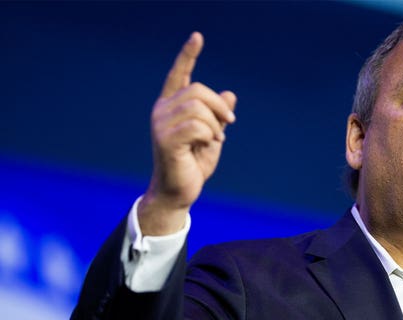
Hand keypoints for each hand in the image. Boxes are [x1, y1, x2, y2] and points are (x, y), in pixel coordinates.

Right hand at [138, 32, 236, 235]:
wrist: (179, 191)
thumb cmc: (193, 164)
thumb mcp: (212, 135)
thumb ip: (218, 116)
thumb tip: (229, 93)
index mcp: (171, 106)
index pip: (179, 75)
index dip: (188, 55)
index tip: (198, 37)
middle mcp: (162, 111)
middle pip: (198, 91)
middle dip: (219, 107)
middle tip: (229, 123)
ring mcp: (161, 125)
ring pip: (198, 108)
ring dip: (215, 124)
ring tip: (215, 139)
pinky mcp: (165, 141)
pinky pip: (197, 126)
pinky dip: (210, 135)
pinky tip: (208, 145)